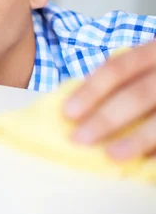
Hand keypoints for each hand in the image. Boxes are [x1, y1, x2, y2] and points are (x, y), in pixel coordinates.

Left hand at [64, 42, 155, 160]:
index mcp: (155, 51)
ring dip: (138, 138)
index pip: (119, 68)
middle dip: (107, 118)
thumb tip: (79, 110)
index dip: (91, 90)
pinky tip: (148, 163)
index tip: (67, 112)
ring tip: (112, 155)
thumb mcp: (149, 63)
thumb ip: (124, 80)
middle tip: (79, 139)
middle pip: (139, 94)